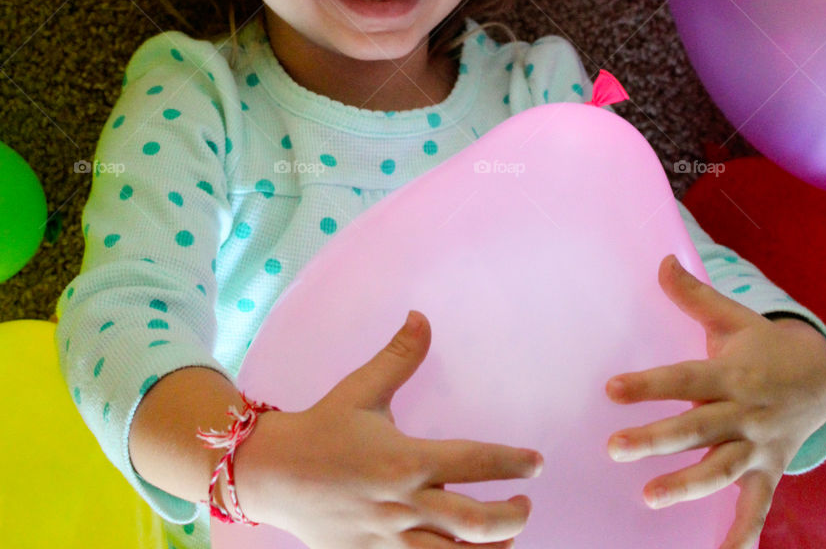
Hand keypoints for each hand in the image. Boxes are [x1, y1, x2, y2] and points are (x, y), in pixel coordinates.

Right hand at [232, 310, 543, 548]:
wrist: (272, 475)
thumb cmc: (322, 429)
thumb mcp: (361, 390)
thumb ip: (399, 357)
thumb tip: (422, 316)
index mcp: (406, 459)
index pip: (475, 462)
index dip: (512, 463)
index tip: (536, 463)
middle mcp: (403, 504)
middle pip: (476, 523)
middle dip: (511, 516)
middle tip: (524, 504)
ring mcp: (389, 541)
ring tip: (507, 537)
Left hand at [604, 254, 825, 548]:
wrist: (820, 378)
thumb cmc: (762, 347)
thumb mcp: (731, 317)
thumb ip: (693, 295)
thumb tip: (662, 260)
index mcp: (729, 374)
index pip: (684, 379)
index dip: (649, 384)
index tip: (611, 389)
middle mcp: (743, 412)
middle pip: (696, 429)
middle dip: (656, 441)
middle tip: (614, 449)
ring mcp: (757, 446)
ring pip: (720, 469)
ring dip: (687, 486)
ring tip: (650, 498)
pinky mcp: (768, 471)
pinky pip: (755, 506)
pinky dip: (742, 533)